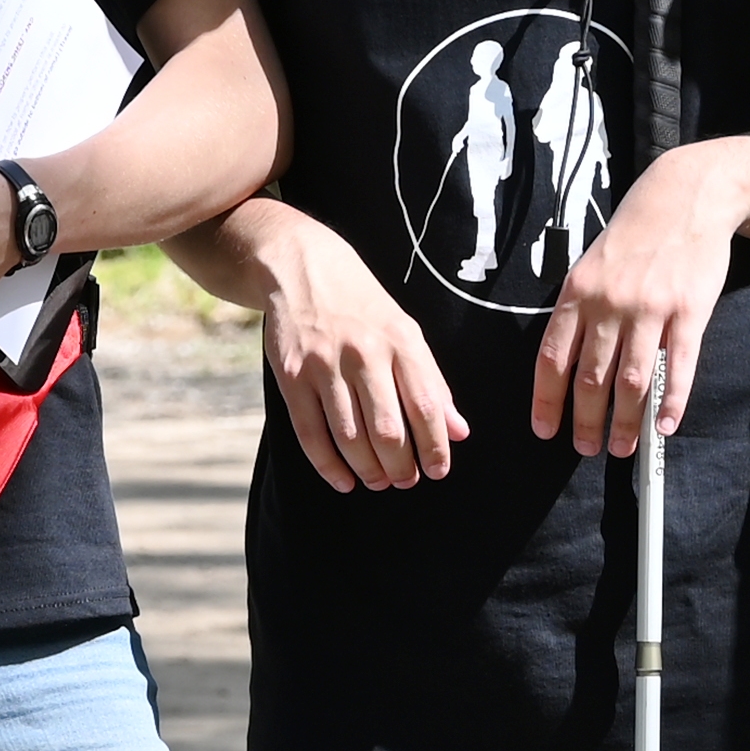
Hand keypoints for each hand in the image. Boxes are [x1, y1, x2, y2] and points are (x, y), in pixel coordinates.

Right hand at [250, 225, 465, 489]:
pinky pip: (310, 433)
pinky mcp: (291, 376)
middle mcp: (363, 353)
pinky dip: (328, 466)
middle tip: (404, 481)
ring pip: (349, 437)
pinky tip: (344, 480)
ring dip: (368, 470)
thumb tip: (458, 432)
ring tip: (378, 481)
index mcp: (400, 341)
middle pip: (387, 429)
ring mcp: (323, 365)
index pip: (424, 406)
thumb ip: (432, 383)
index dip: (434, 447)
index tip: (437, 472)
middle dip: (400, 466)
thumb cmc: (363, 306)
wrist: (303, 268)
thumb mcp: (405, 332)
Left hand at [537, 144, 743, 454]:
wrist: (684, 197)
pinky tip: (665, 426)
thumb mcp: (589, 265)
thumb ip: (578, 311)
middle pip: (591, 379)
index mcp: (577, 294)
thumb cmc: (633, 235)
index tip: (546, 430)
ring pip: (633, 381)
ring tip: (623, 448)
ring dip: (626, 423)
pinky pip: (679, 367)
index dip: (547, 401)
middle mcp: (610, 304)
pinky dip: (672, 402)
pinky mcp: (689, 311)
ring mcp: (651, 309)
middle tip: (587, 449)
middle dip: (586, 422)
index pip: (553, 359)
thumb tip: (564, 364)